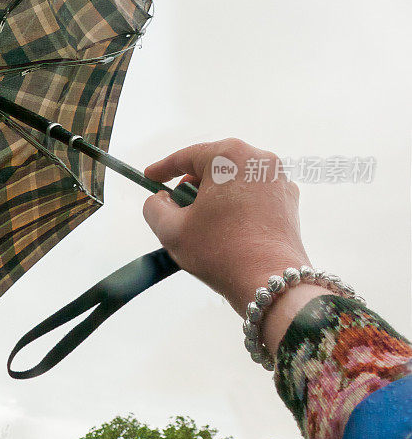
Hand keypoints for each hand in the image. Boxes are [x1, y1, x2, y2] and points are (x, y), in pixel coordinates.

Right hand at [143, 138, 322, 353]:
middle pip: (214, 165)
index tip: (150, 177)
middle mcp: (259, 159)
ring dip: (214, 197)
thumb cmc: (221, 253)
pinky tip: (225, 229)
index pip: (187, 156)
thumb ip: (155, 207)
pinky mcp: (289, 202)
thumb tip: (160, 199)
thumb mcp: (171, 230)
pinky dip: (236, 206)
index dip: (163, 168)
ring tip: (201, 223)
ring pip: (234, 180)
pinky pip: (253, 195)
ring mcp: (278, 180)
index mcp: (230, 156)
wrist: (270, 282)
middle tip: (176, 207)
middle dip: (191, 185)